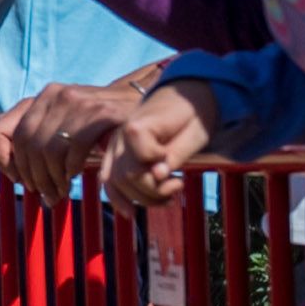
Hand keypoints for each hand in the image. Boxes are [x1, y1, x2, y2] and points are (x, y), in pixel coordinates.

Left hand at [0, 78, 149, 201]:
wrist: (136, 106)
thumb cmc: (94, 125)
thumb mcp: (60, 124)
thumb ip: (33, 136)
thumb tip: (1, 160)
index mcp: (40, 98)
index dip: (2, 160)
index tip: (18, 179)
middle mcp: (55, 94)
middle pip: (26, 146)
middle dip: (33, 177)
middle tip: (46, 194)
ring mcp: (79, 102)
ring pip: (49, 151)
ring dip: (53, 179)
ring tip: (60, 191)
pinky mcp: (102, 114)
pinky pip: (74, 150)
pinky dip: (71, 168)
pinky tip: (76, 175)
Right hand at [96, 81, 218, 211]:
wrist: (184, 94)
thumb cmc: (193, 112)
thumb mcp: (195, 132)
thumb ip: (176, 153)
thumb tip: (158, 175)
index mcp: (138, 124)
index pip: (141, 157)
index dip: (159, 166)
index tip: (177, 166)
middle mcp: (120, 136)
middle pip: (127, 175)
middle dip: (154, 190)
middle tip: (178, 184)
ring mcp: (115, 145)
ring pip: (117, 183)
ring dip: (143, 197)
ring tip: (168, 194)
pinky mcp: (116, 154)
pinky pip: (109, 180)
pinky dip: (118, 198)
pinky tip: (131, 212)